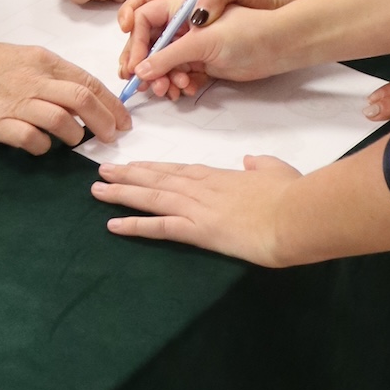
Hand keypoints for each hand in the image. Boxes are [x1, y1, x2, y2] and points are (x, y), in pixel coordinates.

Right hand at [0, 38, 131, 152]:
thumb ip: (51, 74)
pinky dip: (43, 147)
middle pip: (82, 100)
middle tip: (113, 137)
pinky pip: (31, 140)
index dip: (111, 103)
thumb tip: (82, 96)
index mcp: (41, 60)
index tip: (123, 120)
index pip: (87, 81)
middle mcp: (32, 79)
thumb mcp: (21, 57)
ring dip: (76, 136)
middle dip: (105, 122)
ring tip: (76, 142)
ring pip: (61, 121)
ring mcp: (14, 102)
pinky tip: (42, 146)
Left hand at [91, 154, 299, 262]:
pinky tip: (113, 225)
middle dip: (128, 175)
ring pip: (150, 197)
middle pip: (157, 179)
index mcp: (219, 175)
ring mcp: (196, 207)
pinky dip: (134, 225)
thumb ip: (261, 164)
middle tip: (102, 171)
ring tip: (96, 189)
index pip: (179, 170)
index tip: (133, 165)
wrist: (294, 215)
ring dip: (121, 193)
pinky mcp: (197, 229)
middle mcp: (201, 187)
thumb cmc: (290, 195)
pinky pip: (158, 227)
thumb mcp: (277, 171)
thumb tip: (251, 160)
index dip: (154, 168)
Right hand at [116, 0, 304, 98]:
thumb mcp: (204, 40)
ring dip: (162, 78)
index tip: (135, 66)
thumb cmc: (247, 29)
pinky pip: (180, 74)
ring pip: (164, 63)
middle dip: (146, 65)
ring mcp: (193, 44)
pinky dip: (178, 84)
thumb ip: (170, 54)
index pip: (144, 20)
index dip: (136, 43)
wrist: (280, 44)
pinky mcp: (204, 61)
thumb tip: (142, 69)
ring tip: (170, 91)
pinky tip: (185, 90)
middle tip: (146, 86)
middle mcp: (184, 24)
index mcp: (181, 7)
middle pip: (150, 44)